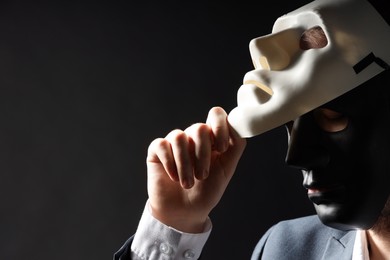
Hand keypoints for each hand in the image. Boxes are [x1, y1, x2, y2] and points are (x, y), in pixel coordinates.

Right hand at [146, 106, 245, 232]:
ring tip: (187, 183)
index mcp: (211, 139)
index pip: (216, 115)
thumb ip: (235, 146)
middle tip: (202, 176)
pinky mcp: (157, 151)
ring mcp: (174, 143)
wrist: (185, 213)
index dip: (220, 126)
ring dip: (185, 164)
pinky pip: (162, 145)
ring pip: (179, 137)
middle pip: (199, 128)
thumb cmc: (206, 192)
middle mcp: (193, 137)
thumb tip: (240, 125)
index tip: (221, 148)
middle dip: (202, 155)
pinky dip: (170, 162)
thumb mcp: (226, 170)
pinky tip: (173, 177)